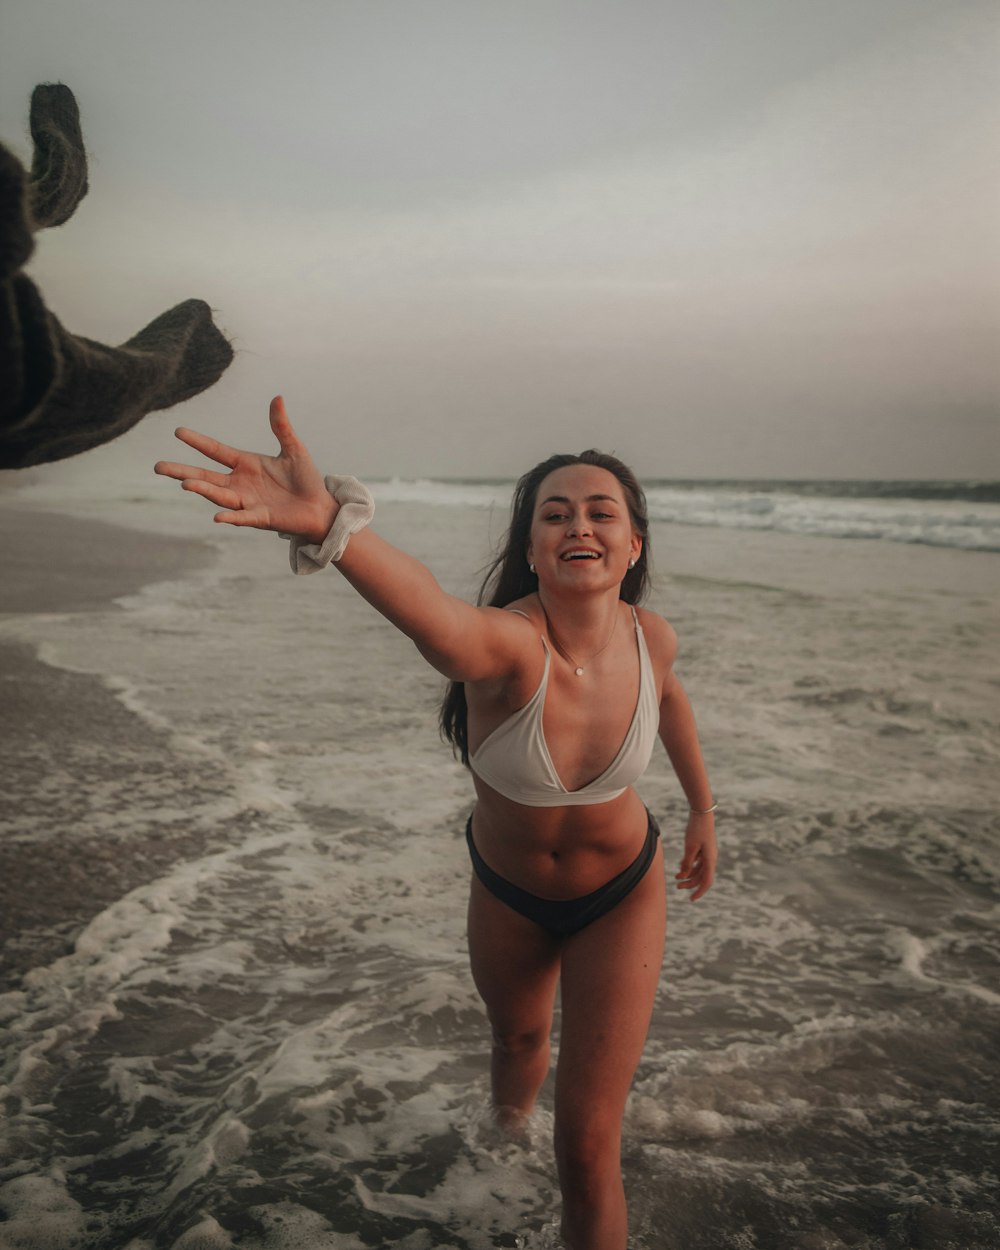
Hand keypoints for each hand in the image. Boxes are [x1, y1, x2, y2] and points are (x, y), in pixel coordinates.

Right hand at [153, 396, 335, 541]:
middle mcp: (241, 483)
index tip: (178, 431)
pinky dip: (232, 518)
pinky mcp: (262, 518)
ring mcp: (248, 502)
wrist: (320, 507)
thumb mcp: (293, 449)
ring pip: (220, 495)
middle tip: (157, 466)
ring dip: (203, 490)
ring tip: (184, 483)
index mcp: (246, 464)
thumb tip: (277, 398)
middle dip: (182, 471)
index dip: (198, 442)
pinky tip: (218, 517)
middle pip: (206, 476)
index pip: (216, 451)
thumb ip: (281, 427)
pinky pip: (243, 518)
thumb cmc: (306, 479)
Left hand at [675, 812, 716, 900]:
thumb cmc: (696, 829)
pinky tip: (680, 866)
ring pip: (698, 869)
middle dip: (690, 883)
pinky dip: (689, 865)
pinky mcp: (703, 848)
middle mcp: (710, 858)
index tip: (692, 899)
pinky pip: (697, 861)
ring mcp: (707, 853)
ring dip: (688, 874)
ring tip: (676, 877)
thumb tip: (683, 875)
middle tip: (677, 886)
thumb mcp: (690, 847)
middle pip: (701, 876)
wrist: (701, 812)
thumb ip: (687, 862)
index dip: (700, 891)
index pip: (706, 881)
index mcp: (710, 859)